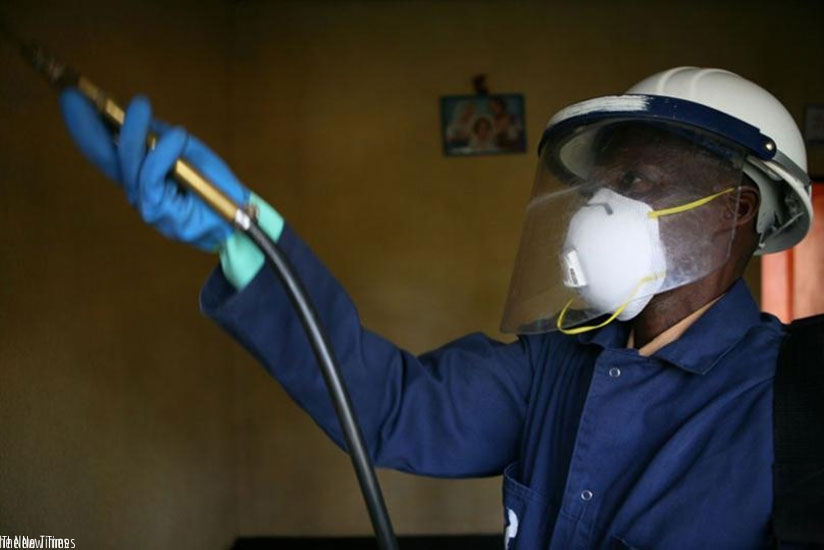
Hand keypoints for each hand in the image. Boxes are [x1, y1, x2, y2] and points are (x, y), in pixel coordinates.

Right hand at [59, 90, 248, 251]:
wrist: (237, 215)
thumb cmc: (211, 184)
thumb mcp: (185, 151)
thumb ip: (159, 137)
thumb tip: (140, 117)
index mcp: (136, 175)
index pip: (101, 149)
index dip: (84, 125)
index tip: (71, 96)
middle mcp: (134, 189)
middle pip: (102, 155)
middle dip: (87, 124)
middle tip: (80, 96)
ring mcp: (144, 201)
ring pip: (128, 161)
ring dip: (133, 130)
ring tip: (140, 104)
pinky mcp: (158, 210)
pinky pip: (152, 175)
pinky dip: (163, 152)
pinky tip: (178, 136)